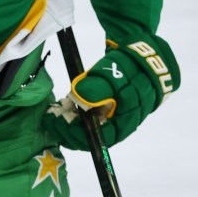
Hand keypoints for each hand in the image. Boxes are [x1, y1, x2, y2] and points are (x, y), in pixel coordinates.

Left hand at [45, 37, 179, 148]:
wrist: (146, 56)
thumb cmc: (132, 68)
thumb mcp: (115, 75)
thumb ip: (99, 89)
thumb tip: (79, 100)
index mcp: (123, 122)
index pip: (97, 140)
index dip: (75, 136)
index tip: (58, 124)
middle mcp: (118, 124)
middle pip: (91, 137)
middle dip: (69, 131)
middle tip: (51, 120)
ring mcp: (114, 117)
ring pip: (89, 128)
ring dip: (71, 123)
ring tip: (54, 114)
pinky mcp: (108, 108)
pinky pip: (90, 117)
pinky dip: (77, 114)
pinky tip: (65, 104)